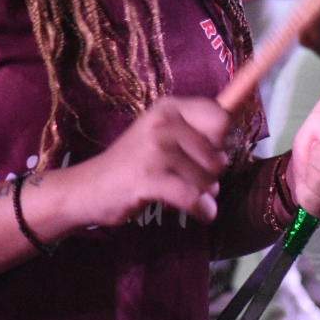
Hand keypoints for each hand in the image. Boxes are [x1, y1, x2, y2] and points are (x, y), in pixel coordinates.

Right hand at [53, 97, 228, 228]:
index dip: (220, 141)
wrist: (89, 187)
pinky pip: (194, 198)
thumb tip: (230, 144)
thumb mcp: (161, 137)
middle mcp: (163, 123)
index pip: (220, 117)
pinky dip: (203, 210)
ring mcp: (155, 150)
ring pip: (208, 180)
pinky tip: (199, 212)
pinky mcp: (149, 179)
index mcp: (169, 107)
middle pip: (218, 155)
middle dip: (211, 175)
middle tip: (188, 178)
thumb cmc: (132, 163)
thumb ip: (195, 136)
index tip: (205, 153)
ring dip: (204, 195)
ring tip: (183, 193)